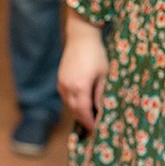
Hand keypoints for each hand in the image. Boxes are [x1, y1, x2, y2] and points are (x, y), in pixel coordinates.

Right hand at [58, 10, 107, 131]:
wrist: (80, 36)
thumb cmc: (96, 53)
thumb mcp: (104, 74)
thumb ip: (101, 94)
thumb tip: (102, 111)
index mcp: (79, 87)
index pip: (83, 111)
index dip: (90, 122)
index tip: (97, 130)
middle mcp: (67, 87)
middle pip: (74, 110)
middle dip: (84, 119)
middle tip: (94, 127)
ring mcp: (62, 83)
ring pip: (69, 104)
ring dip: (78, 111)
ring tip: (89, 116)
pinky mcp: (60, 79)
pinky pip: (66, 96)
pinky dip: (73, 102)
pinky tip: (82, 102)